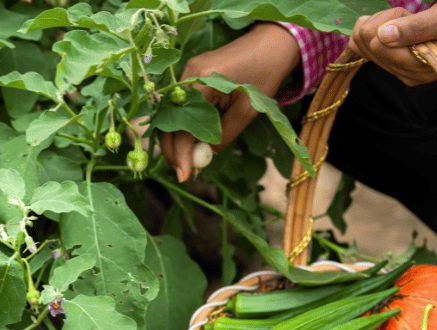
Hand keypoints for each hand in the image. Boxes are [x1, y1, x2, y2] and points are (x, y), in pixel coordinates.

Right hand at [160, 22, 300, 181]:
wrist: (268, 46)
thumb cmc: (263, 77)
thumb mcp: (246, 112)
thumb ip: (224, 136)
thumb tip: (205, 158)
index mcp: (201, 82)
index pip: (182, 127)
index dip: (181, 155)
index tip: (185, 177)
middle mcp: (187, 76)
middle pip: (169, 122)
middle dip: (173, 151)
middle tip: (184, 173)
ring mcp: (186, 74)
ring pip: (170, 115)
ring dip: (175, 140)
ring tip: (186, 162)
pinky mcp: (190, 76)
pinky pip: (179, 107)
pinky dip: (181, 127)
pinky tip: (189, 143)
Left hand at [348, 0, 436, 86]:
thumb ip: (416, 27)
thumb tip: (383, 35)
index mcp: (420, 66)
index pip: (377, 43)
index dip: (389, 20)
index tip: (407, 14)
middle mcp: (407, 75)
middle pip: (367, 44)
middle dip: (383, 22)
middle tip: (407, 16)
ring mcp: (400, 74)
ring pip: (364, 47)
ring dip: (381, 26)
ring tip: (406, 22)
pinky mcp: (396, 69)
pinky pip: (368, 51)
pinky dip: (378, 33)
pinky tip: (397, 30)